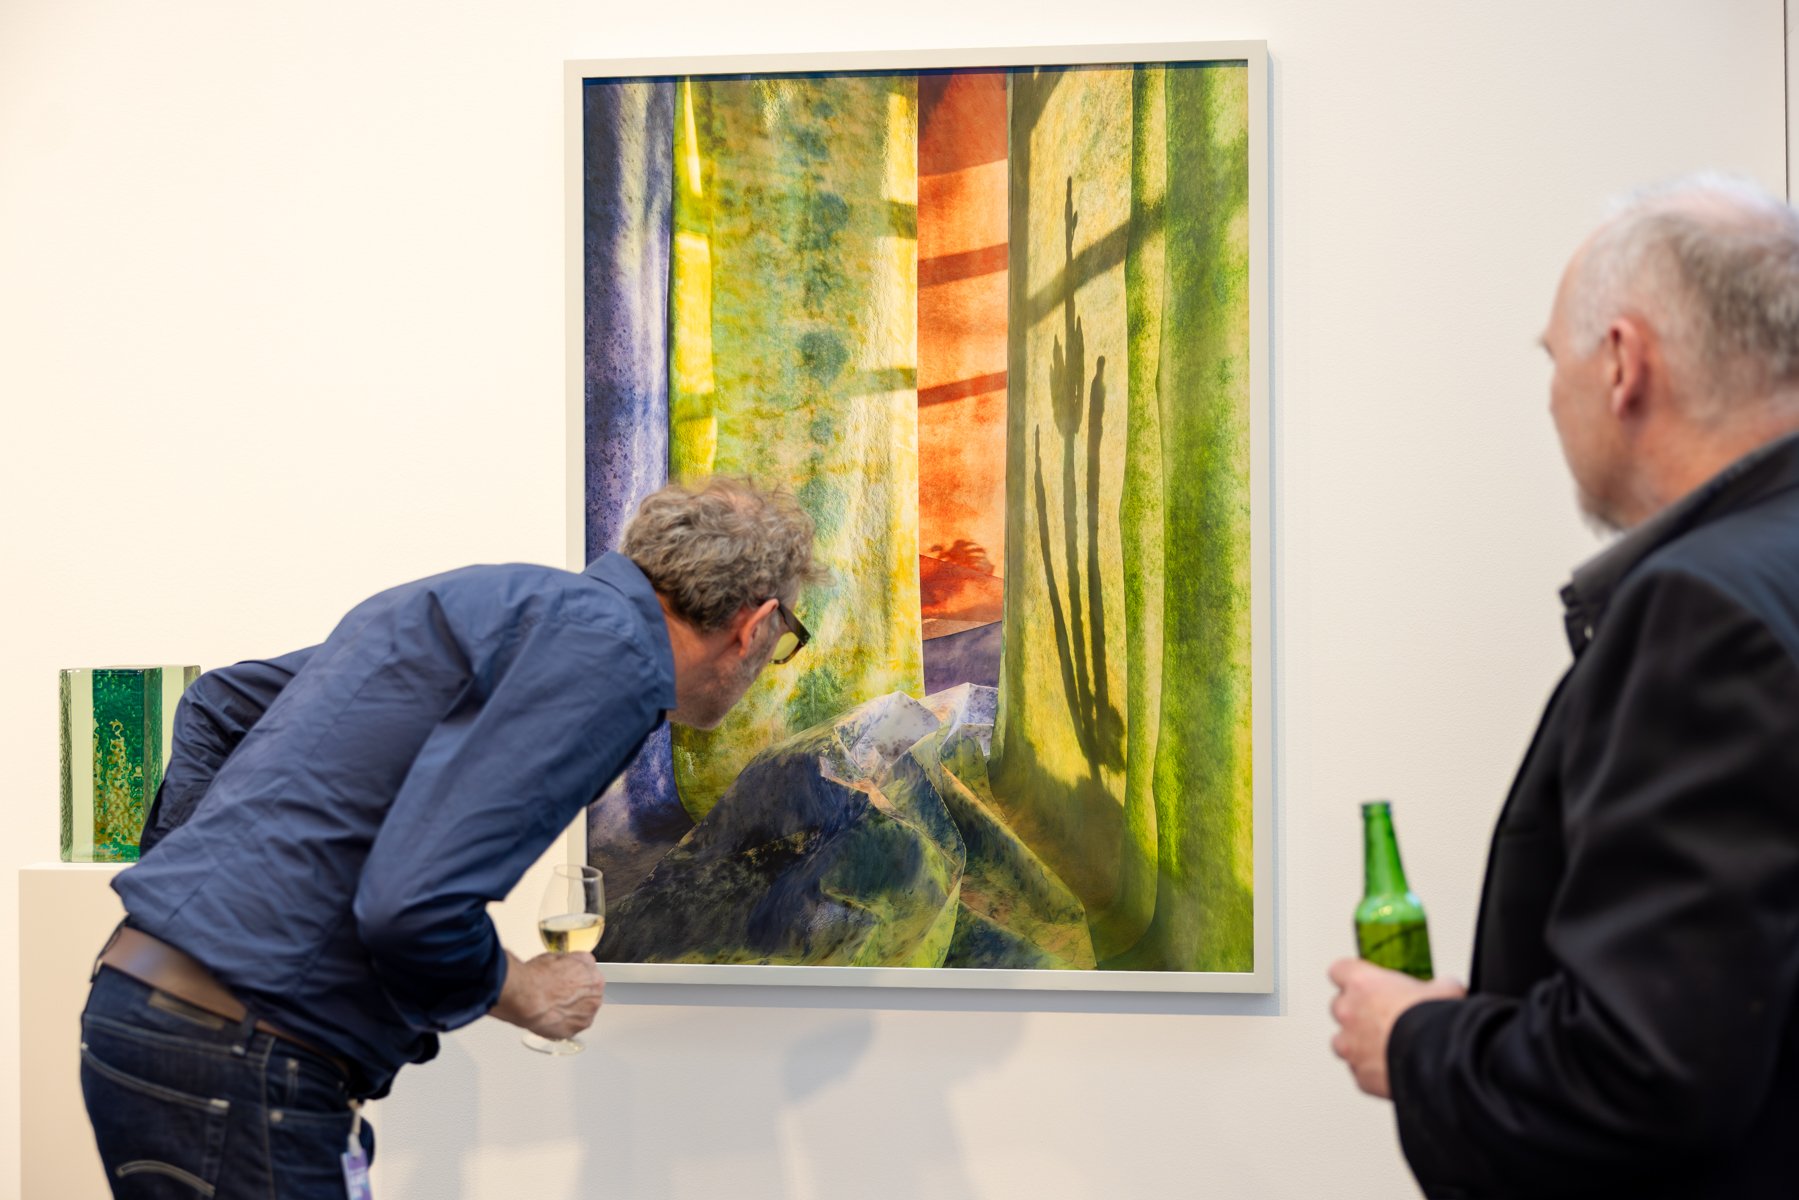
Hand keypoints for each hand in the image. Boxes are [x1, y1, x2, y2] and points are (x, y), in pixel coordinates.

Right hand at [489, 951, 605, 1039]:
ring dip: (570, 1009)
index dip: (575, 977)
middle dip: (575, 994)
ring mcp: (586, 1016)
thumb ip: (573, 962)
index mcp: (594, 977)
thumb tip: (571, 964)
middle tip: (557, 993)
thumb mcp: (558, 957)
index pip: (590, 976)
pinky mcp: (574, 1031)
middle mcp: (595, 997)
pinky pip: (571, 1026)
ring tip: (552, 1005)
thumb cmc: (538, 977)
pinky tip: (550, 1016)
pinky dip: (562, 1023)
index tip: (567, 980)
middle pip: (588, 995)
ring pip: (581, 1012)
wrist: (526, 998)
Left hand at [1328, 958, 1465, 1098]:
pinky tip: (1394, 1069)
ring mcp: (1350, 1046)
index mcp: (1363, 983)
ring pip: (1343, 1042)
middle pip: (1340, 1007)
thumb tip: (1445, 988)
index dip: (1352, 978)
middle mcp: (1349, 1012)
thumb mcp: (1445, 990)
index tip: (1363, 984)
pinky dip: (1373, 1072)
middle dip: (1358, 1013)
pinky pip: (1360, 1072)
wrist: (1438, 1060)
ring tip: (1386, 1048)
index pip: (1340, 970)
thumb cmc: (1435, 1021)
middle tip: (1384, 1019)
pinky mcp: (1360, 1076)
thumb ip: (1435, 986)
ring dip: (1359, 1044)